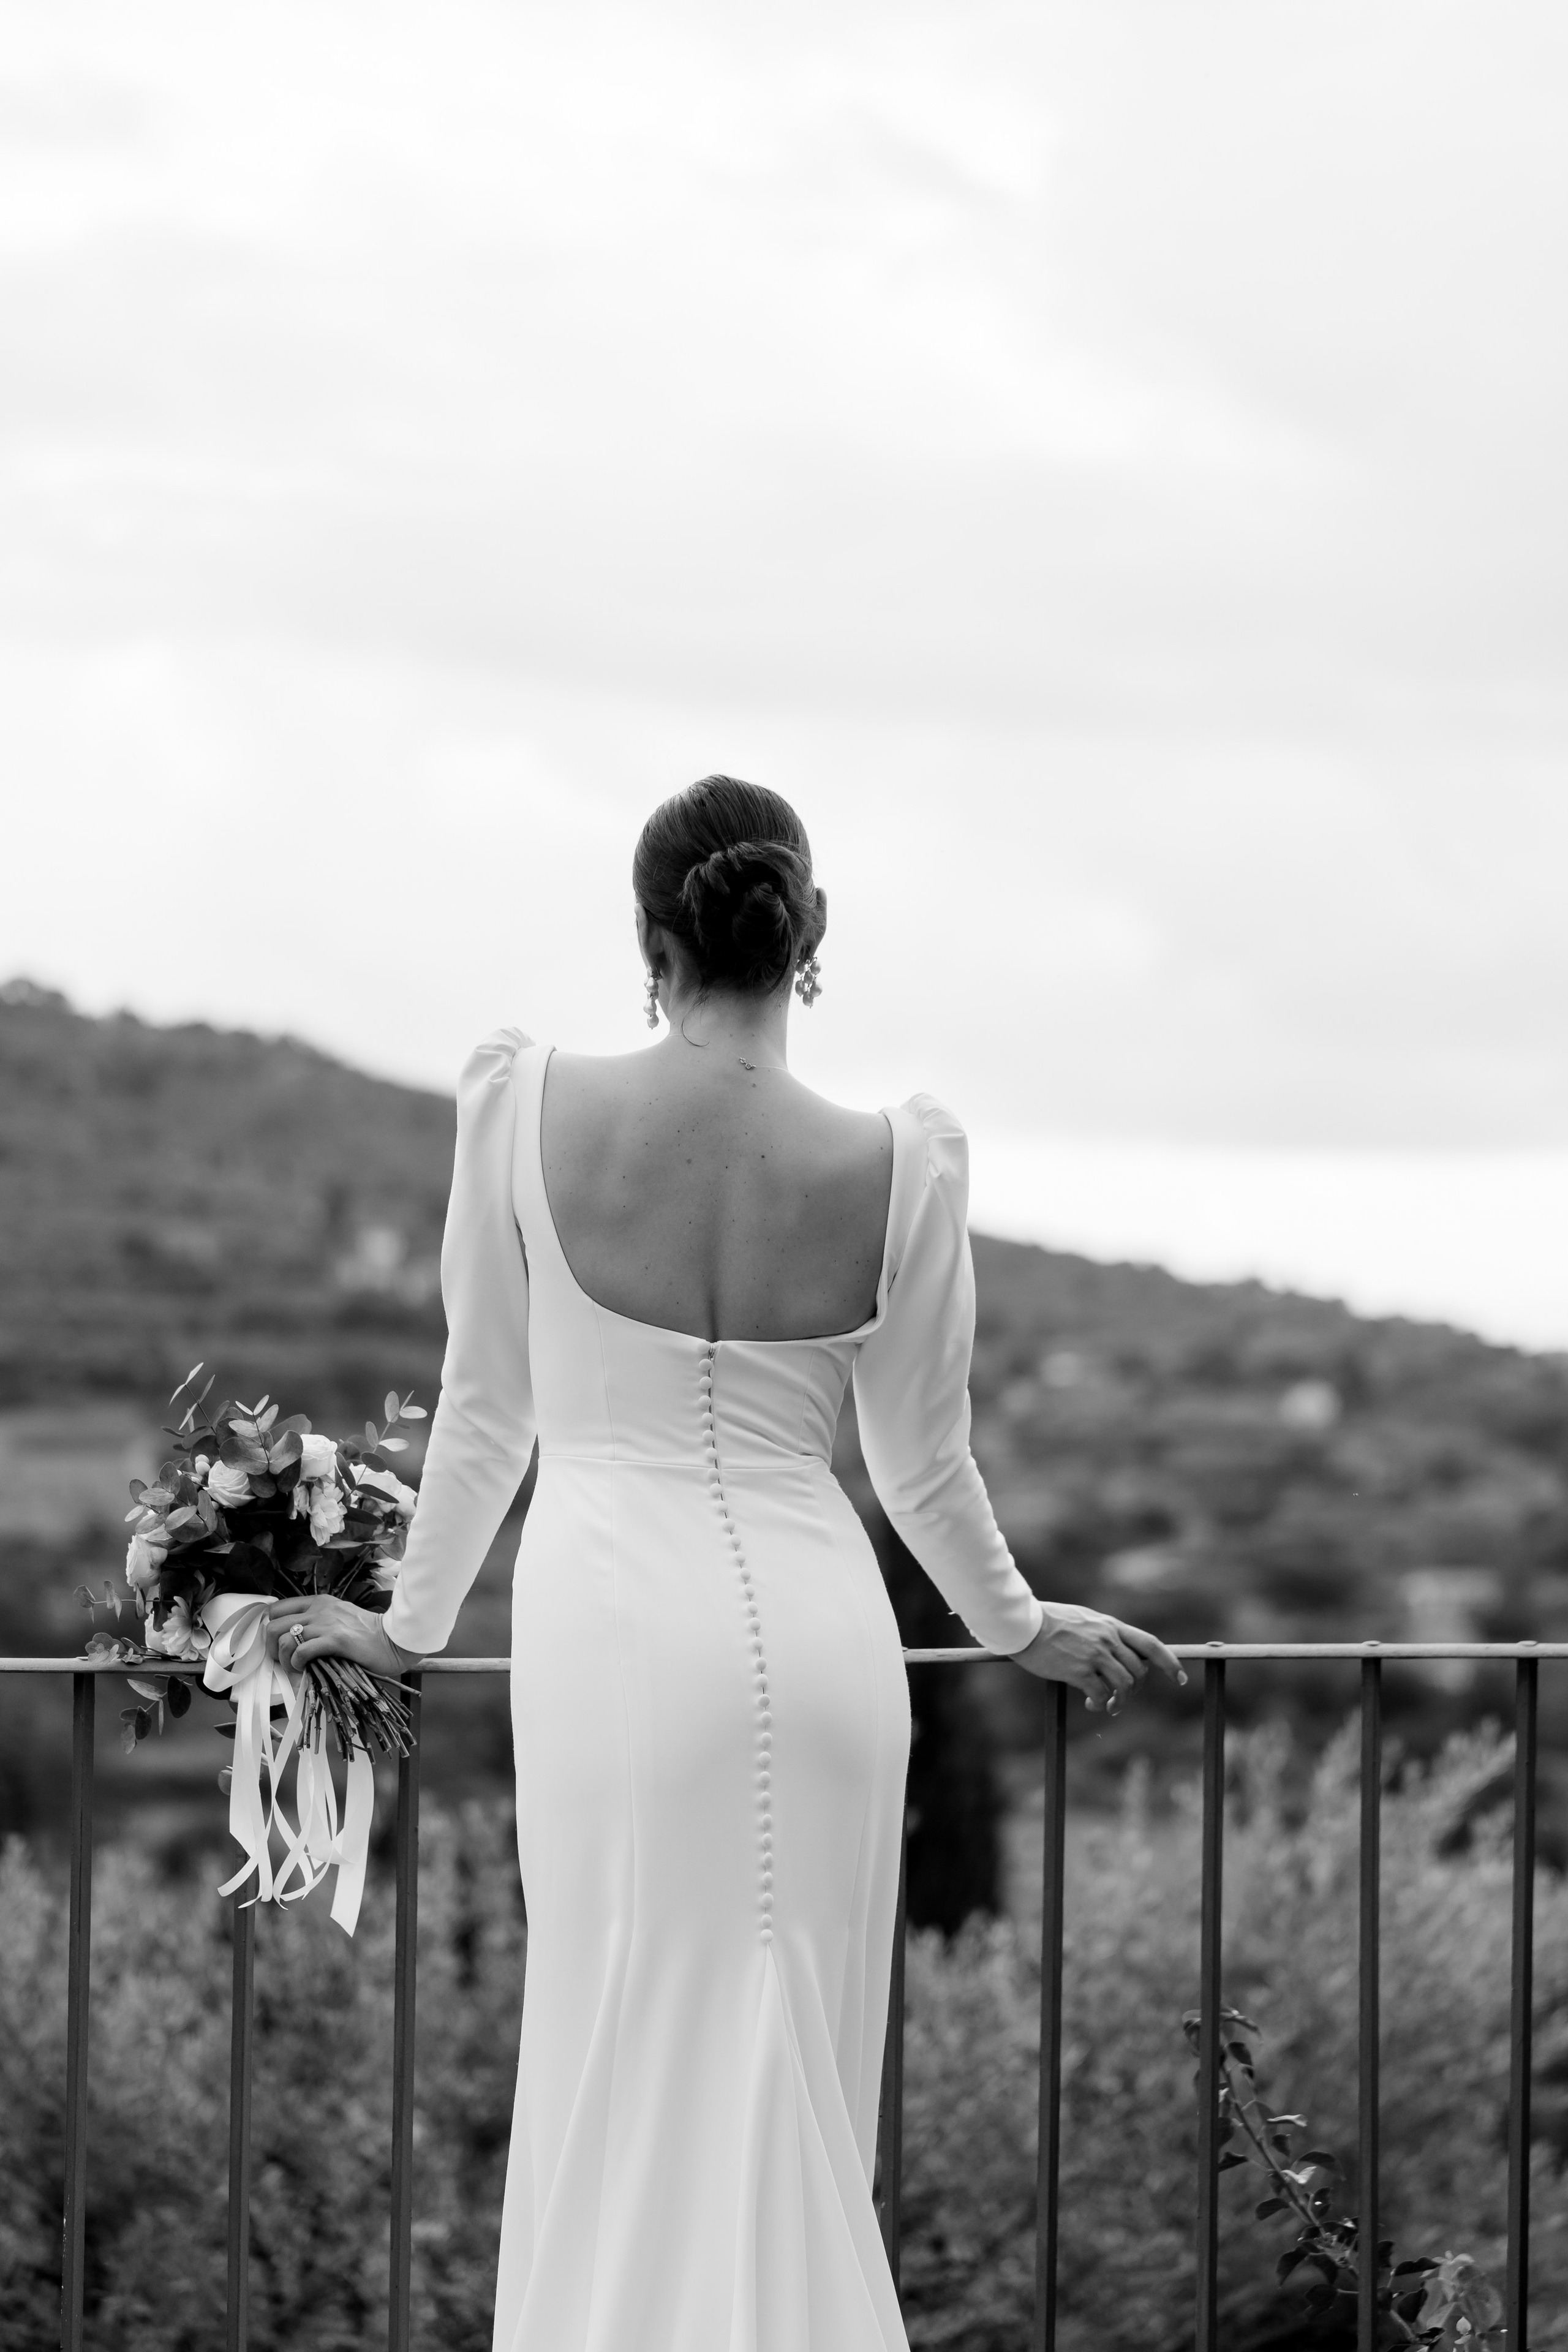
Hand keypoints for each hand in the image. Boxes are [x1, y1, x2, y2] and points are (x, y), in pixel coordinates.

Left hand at [265, 1594, 420, 1678]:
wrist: (394, 1639)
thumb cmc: (369, 1634)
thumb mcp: (339, 1618)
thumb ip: (318, 1622)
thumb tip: (295, 1640)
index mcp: (318, 1602)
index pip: (276, 1609)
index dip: (271, 1629)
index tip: (278, 1645)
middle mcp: (319, 1609)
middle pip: (273, 1625)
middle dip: (271, 1648)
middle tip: (283, 1661)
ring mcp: (326, 1623)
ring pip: (284, 1639)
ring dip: (284, 1660)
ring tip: (295, 1669)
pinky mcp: (335, 1640)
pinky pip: (301, 1652)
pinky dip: (297, 1664)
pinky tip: (306, 1669)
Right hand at [1011, 1604, 1184, 1714]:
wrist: (1023, 1624)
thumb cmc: (1049, 1621)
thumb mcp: (1084, 1619)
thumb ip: (1104, 1632)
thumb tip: (1118, 1651)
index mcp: (1111, 1626)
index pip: (1150, 1645)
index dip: (1170, 1663)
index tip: (1180, 1679)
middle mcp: (1107, 1640)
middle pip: (1138, 1671)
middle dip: (1135, 1689)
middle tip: (1121, 1698)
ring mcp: (1094, 1655)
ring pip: (1124, 1686)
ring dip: (1120, 1702)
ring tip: (1107, 1707)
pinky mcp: (1079, 1671)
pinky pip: (1101, 1694)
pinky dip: (1100, 1704)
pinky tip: (1092, 1705)